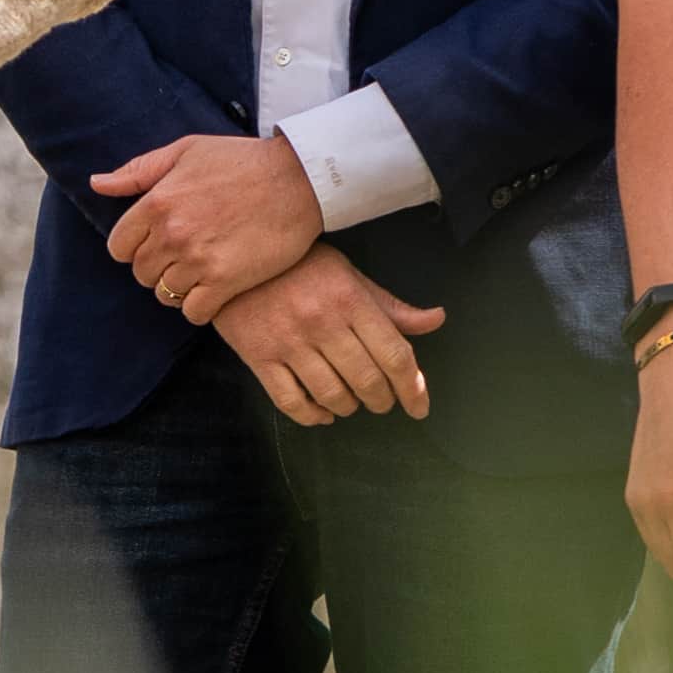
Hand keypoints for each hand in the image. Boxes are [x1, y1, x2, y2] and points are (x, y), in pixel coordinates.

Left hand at [95, 130, 322, 320]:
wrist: (299, 179)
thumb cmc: (242, 161)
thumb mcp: (186, 151)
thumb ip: (138, 170)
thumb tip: (97, 183)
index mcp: (157, 203)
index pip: (119, 246)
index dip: (133, 248)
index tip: (154, 244)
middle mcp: (172, 234)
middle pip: (141, 273)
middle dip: (156, 268)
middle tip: (182, 257)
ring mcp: (198, 260)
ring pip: (164, 294)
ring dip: (178, 288)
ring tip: (199, 273)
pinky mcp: (226, 281)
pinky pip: (193, 311)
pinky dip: (198, 307)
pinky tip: (212, 292)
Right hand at [212, 244, 439, 426]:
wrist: (236, 256)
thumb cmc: (300, 266)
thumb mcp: (350, 276)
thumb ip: (391, 307)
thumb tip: (436, 320)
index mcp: (350, 299)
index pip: (395, 355)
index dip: (413, 388)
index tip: (419, 406)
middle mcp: (322, 322)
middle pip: (367, 381)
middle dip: (382, 400)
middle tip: (382, 401)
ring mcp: (288, 342)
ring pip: (332, 396)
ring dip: (349, 407)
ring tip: (352, 402)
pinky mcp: (259, 356)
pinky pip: (291, 402)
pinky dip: (312, 416)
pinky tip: (322, 412)